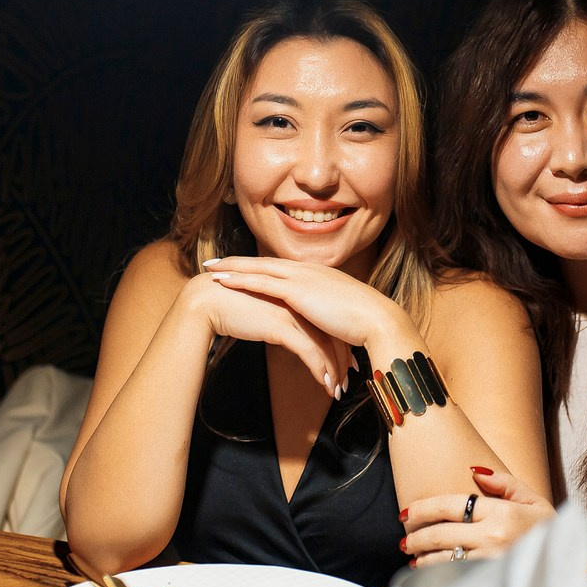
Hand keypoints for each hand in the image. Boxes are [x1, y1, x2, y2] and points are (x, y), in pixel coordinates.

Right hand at [180, 271, 353, 396]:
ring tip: (336, 391)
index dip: (340, 346)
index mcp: (299, 297)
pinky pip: (309, 351)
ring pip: (324, 345)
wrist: (209, 301)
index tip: (347, 365)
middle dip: (342, 362)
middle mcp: (300, 303)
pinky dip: (319, 369)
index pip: (328, 324)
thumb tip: (292, 337)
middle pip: (332, 335)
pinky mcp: (282, 325)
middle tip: (346, 383)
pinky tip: (323, 384)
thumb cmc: (233, 307)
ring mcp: (292, 313)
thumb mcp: (266, 312)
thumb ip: (283, 320)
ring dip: (333, 372)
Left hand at [203, 256, 417, 357]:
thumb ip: (325, 313)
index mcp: (318, 274)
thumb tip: (318, 324)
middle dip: (237, 262)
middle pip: (264, 262)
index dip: (257, 266)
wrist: (377, 319)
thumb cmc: (364, 322)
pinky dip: (240, 279)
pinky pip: (261, 282)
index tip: (239, 266)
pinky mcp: (297, 291)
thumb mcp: (341, 313)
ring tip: (209, 268)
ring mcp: (302, 277)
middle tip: (214, 262)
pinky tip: (222, 280)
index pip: (280, 267)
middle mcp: (307, 269)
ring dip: (231, 268)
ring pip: (258, 268)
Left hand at [401, 468, 555, 566]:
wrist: (569, 570)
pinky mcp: (489, 586)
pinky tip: (427, 573)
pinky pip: (453, 580)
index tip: (405, 514)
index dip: (422, 509)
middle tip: (403, 539)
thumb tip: (473, 471)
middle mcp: (494, 539)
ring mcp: (491, 565)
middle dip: (414, 536)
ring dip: (421, 558)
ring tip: (413, 555)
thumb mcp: (534, 501)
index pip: (450, 505)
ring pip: (442, 560)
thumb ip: (505, 483)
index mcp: (503, 513)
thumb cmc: (548, 533)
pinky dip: (435, 576)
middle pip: (440, 534)